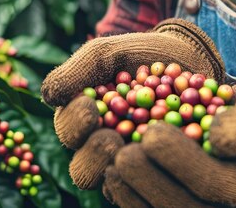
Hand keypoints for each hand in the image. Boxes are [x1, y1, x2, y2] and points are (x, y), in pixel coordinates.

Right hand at [40, 19, 225, 188]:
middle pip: (85, 171)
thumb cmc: (139, 53)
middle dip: (95, 154)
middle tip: (111, 136)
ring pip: (119, 182)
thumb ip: (78, 69)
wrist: (185, 56)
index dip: (74, 125)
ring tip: (144, 139)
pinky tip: (177, 142)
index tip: (89, 107)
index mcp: (82, 122)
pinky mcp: (163, 169)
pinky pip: (156, 181)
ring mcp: (133, 162)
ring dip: (128, 162)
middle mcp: (103, 149)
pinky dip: (163, 164)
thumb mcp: (107, 52)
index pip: (68, 134)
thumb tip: (50, 96)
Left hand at [103, 79, 235, 206]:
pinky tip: (109, 172)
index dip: (179, 161)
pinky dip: (127, 196)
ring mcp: (198, 207)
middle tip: (122, 154)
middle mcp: (221, 207)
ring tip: (110, 164)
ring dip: (131, 193)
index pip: (211, 183)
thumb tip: (216, 137)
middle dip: (148, 181)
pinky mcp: (178, 202)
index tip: (152, 133)